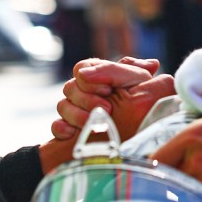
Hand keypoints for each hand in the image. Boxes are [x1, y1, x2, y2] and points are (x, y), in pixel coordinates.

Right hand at [51, 57, 173, 141]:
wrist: (144, 132)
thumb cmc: (144, 101)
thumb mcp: (136, 80)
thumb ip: (116, 69)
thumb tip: (86, 72)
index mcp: (99, 76)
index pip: (82, 69)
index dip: (91, 79)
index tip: (108, 90)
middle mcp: (85, 92)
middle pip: (70, 87)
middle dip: (87, 99)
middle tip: (106, 109)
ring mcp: (76, 111)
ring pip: (62, 106)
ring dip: (77, 114)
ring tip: (93, 124)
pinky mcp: (71, 130)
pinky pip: (57, 126)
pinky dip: (63, 128)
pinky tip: (74, 133)